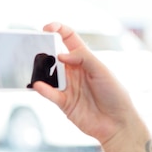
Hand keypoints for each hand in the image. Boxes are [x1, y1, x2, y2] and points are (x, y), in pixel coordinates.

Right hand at [32, 22, 147, 146]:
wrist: (118, 123)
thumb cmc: (115, 94)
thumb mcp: (102, 71)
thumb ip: (83, 59)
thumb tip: (60, 55)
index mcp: (85, 59)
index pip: (69, 39)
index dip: (58, 30)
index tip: (46, 28)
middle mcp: (74, 71)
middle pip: (54, 56)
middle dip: (43, 50)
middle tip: (34, 47)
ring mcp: (68, 87)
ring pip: (48, 75)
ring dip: (40, 70)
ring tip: (33, 66)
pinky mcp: (63, 103)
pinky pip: (50, 94)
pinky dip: (43, 89)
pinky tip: (38, 85)